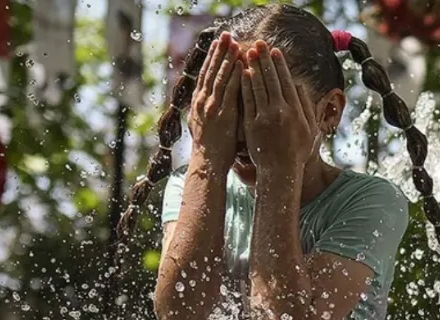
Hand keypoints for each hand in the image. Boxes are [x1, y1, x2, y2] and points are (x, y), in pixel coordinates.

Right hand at [188, 32, 242, 174]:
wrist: (207, 165)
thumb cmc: (211, 148)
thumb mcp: (204, 124)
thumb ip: (210, 109)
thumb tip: (215, 99)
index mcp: (198, 103)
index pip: (205, 75)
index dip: (212, 58)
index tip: (218, 44)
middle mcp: (202, 102)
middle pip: (211, 71)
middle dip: (219, 52)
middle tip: (226, 35)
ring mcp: (211, 107)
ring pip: (219, 77)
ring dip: (227, 58)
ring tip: (234, 43)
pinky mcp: (222, 114)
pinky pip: (229, 90)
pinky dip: (235, 75)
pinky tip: (242, 64)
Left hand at [241, 41, 319, 177]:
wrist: (280, 172)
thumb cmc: (297, 152)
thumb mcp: (310, 129)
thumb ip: (306, 106)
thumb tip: (300, 85)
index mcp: (296, 111)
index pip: (287, 81)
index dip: (280, 65)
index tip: (275, 51)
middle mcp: (281, 111)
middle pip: (272, 79)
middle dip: (265, 59)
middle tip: (259, 43)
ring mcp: (265, 118)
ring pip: (259, 87)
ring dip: (254, 67)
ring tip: (249, 52)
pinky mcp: (252, 125)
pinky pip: (248, 101)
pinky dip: (245, 86)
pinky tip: (242, 73)